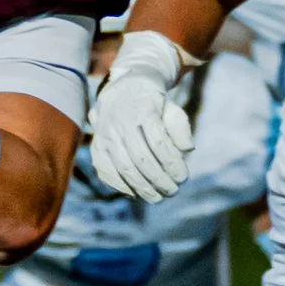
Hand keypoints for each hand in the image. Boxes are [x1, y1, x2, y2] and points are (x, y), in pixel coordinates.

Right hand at [89, 33, 195, 200]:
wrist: (124, 88)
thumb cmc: (155, 104)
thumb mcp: (172, 108)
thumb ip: (181, 128)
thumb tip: (188, 149)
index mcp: (142, 109)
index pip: (159, 143)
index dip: (172, 164)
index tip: (183, 178)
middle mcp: (119, 122)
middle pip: (141, 159)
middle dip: (159, 180)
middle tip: (173, 191)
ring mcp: (105, 135)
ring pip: (123, 168)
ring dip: (143, 188)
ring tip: (158, 197)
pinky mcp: (97, 146)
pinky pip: (106, 171)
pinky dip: (121, 186)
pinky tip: (137, 193)